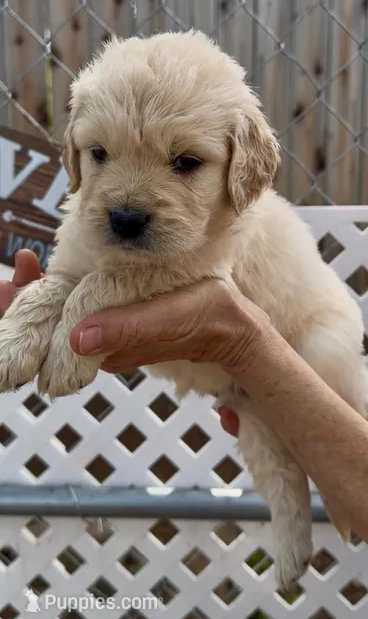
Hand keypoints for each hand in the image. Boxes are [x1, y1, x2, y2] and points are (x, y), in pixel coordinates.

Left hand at [0, 252, 254, 434]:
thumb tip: (76, 339)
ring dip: (42, 292)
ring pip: (62, 317)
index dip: (24, 317)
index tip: (11, 284)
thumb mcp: (166, 319)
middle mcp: (100, 346)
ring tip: (24, 264)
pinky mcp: (118, 319)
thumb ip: (126, 329)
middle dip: (26, 299)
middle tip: (16, 267)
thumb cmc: (204, 318)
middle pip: (50, 329)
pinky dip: (64, 287)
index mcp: (104, 353)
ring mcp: (107, 333)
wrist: (232, 324)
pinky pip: (81, 305)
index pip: (49, 344)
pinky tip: (55, 268)